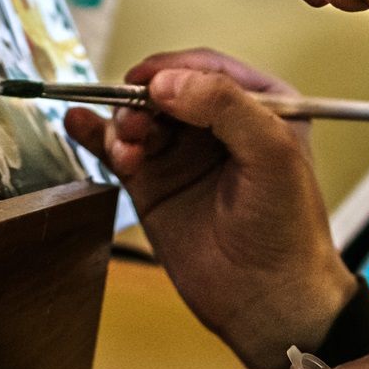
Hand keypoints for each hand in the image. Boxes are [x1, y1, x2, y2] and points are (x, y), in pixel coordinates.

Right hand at [65, 48, 355, 368]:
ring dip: (123, 123)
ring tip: (128, 149)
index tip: (151, 84)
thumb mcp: (272, 152)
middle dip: (142, 99)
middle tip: (135, 122)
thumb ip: (225, 106)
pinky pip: (116, 148)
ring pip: (138, 116)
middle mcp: (217, 125)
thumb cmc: (288, 230)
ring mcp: (182, 154)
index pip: (208, 68)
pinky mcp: (153, 183)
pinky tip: (79, 124)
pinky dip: (94, 134)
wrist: (267, 300)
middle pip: (164, 89)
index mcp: (259, 106)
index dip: (175, 70)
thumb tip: (169, 82)